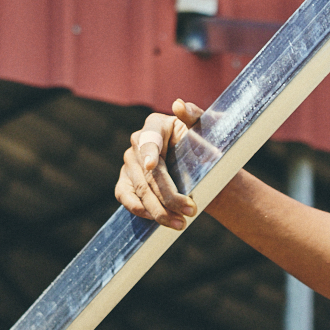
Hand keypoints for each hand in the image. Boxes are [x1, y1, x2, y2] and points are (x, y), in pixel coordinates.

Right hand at [115, 99, 202, 229]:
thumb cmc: (201, 143)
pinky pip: (126, 197)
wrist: (198, 167)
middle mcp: (136, 143)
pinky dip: (139, 209)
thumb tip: (179, 105)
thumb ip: (195, 115)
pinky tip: (156, 221)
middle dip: (169, 195)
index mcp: (154, 126)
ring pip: (140, 189)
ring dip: (159, 210)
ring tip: (180, 223)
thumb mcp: (204, 127)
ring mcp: (129, 164)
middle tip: (190, 211)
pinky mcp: (125, 182)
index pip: (149, 140)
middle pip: (149, 174)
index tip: (153, 166)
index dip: (150, 152)